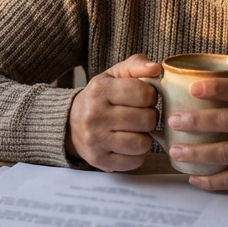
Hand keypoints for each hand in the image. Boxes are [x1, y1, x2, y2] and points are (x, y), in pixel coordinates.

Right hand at [66, 54, 161, 171]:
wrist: (70, 124)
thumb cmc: (100, 97)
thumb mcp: (113, 75)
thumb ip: (136, 65)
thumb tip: (157, 68)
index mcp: (99, 90)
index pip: (144, 93)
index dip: (151, 96)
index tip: (144, 98)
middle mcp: (94, 116)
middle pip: (146, 119)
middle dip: (149, 117)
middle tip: (140, 115)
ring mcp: (95, 141)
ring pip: (142, 143)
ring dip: (145, 137)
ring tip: (136, 131)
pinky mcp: (99, 161)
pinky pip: (135, 161)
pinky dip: (137, 154)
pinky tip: (129, 145)